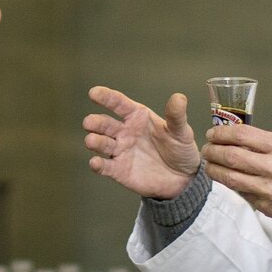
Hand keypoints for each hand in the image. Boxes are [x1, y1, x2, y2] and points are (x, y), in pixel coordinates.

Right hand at [83, 87, 200, 199]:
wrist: (183, 178)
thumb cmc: (180, 149)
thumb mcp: (181, 132)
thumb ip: (176, 116)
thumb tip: (179, 97)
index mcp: (137, 116)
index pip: (118, 104)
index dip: (106, 97)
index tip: (94, 93)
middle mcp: (124, 132)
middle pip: (104, 123)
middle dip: (94, 122)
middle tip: (89, 122)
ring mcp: (120, 151)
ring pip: (100, 143)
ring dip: (94, 141)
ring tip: (91, 140)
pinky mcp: (118, 170)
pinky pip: (104, 167)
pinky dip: (97, 165)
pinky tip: (95, 163)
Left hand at [202, 124, 271, 223]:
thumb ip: (268, 145)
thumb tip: (240, 140)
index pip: (241, 135)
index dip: (221, 133)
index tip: (213, 133)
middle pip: (230, 156)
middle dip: (212, 150)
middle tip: (207, 148)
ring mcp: (268, 188)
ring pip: (229, 177)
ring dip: (214, 169)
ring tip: (209, 164)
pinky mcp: (265, 205)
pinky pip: (240, 192)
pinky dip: (229, 183)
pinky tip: (225, 178)